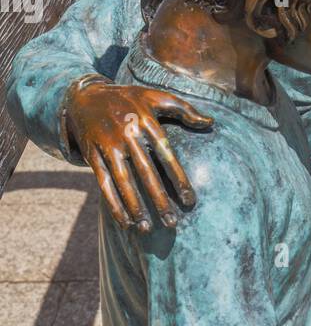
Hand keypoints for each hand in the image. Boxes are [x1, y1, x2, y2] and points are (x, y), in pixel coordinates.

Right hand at [66, 78, 212, 231]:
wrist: (85, 96)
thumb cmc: (128, 99)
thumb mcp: (155, 96)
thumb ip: (184, 109)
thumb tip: (211, 123)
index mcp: (146, 121)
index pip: (166, 154)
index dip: (179, 178)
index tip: (190, 201)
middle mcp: (127, 134)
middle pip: (146, 172)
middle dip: (158, 200)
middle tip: (171, 223)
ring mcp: (108, 145)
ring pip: (123, 181)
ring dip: (134, 206)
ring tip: (146, 229)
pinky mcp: (92, 155)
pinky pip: (103, 183)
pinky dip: (113, 203)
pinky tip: (125, 222)